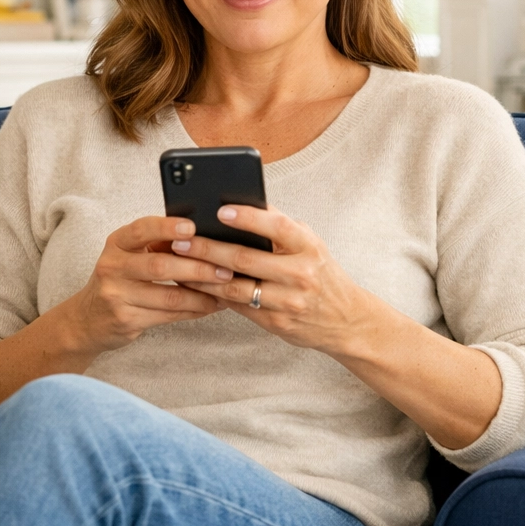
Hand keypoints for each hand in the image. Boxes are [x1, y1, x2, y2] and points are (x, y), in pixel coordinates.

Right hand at [63, 216, 233, 353]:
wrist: (87, 318)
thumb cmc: (118, 279)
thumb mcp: (128, 255)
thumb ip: (156, 245)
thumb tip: (203, 236)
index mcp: (117, 243)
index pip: (142, 229)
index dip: (168, 227)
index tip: (193, 227)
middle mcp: (112, 267)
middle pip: (161, 266)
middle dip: (197, 268)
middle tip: (225, 269)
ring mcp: (117, 295)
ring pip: (168, 296)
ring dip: (201, 295)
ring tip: (224, 291)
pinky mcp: (126, 320)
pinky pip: (168, 315)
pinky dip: (193, 311)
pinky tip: (210, 306)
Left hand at [174, 205, 378, 354]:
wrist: (346, 319)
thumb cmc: (321, 273)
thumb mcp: (309, 244)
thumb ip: (279, 227)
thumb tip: (241, 203)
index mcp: (309, 247)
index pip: (278, 227)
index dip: (249, 218)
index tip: (221, 211)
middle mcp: (300, 274)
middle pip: (246, 259)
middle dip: (209, 248)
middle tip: (180, 240)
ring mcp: (288, 301)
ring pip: (236, 287)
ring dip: (202, 274)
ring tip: (178, 263)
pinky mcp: (276, 322)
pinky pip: (238, 306)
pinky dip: (214, 294)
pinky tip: (195, 283)